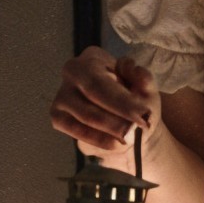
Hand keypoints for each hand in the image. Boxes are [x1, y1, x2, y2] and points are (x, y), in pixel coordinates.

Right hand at [48, 46, 155, 161]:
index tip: (142, 114)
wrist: (127, 125)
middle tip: (134, 130)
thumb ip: (144, 79)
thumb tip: (136, 71)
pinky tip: (114, 144)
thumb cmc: (134, 101)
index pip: (104, 80)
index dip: (122, 99)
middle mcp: (72, 71)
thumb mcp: (146, 89)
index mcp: (93, 58)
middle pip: (92, 94)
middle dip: (115, 114)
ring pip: (85, 115)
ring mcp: (62, 94)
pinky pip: (77, 131)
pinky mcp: (58, 116)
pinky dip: (98, 139)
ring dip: (109, 128)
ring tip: (127, 138)